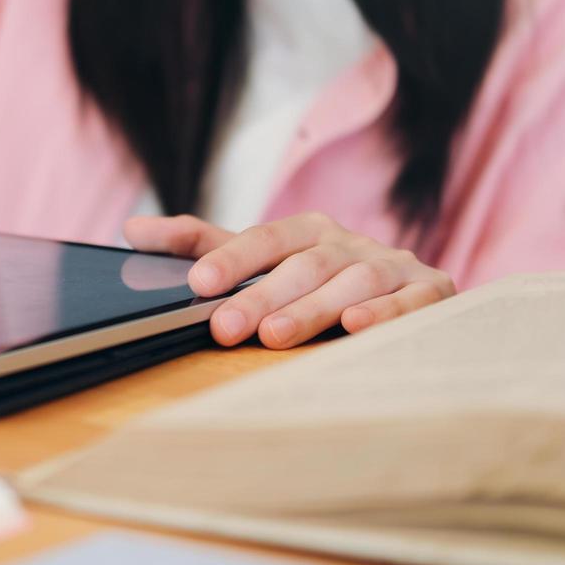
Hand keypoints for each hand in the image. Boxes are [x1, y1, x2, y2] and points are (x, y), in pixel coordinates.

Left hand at [124, 211, 454, 347]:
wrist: (411, 292)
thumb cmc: (319, 283)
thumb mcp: (261, 262)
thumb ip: (202, 245)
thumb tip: (133, 228)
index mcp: (308, 230)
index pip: (265, 238)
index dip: (232, 259)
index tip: (198, 283)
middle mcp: (350, 242)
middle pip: (303, 265)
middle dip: (262, 296)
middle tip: (225, 327)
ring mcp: (393, 265)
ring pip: (352, 282)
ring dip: (313, 309)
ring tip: (275, 336)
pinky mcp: (431, 293)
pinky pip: (409, 302)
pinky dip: (384, 314)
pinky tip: (356, 328)